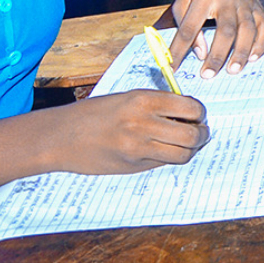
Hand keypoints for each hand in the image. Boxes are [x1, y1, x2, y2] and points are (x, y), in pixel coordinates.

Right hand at [45, 90, 209, 174]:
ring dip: (190, 149)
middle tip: (199, 132)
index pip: (191, 107)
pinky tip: (166, 152)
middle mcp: (144, 122)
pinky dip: (172, 158)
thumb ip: (157, 104)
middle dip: (202, 134)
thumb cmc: (94, 114)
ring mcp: (138, 146)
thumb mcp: (127, 98)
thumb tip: (188, 113)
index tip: (197, 115)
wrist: (61, 136)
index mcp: (144, 99)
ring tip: (185, 145)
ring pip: (184, 153)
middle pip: (193, 134)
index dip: (199, 113)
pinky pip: (164, 162)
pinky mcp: (133, 164)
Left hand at [168, 0, 263, 74]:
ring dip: (241, 52)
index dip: (180, 50)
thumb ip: (186, 26)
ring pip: (247, 30)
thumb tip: (200, 53)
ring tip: (233, 70)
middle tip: (208, 75)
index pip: (190, 27)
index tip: (173, 68)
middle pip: (225, 30)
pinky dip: (262, 43)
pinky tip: (254, 57)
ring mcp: (246, 2)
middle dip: (217, 55)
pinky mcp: (258, 6)